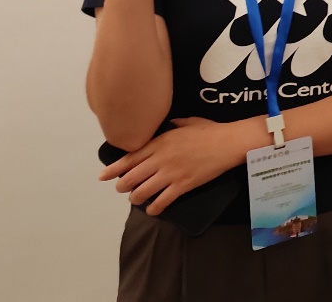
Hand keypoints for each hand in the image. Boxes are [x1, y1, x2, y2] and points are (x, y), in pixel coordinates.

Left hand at [99, 117, 245, 214]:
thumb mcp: (188, 122)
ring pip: (142, 192)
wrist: (228, 143)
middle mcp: (160, 159)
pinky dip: (154, 208)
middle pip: (131, 178)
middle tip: (123, 188)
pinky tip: (153, 209)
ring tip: (137, 198)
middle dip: (123, 186)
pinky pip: (162, 201)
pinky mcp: (182, 185)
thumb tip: (167, 125)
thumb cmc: (210, 130)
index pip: (129, 159)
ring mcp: (171, 173)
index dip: (113, 169)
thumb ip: (173, 125)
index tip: (103, 176)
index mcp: (160, 142)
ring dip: (136, 198)